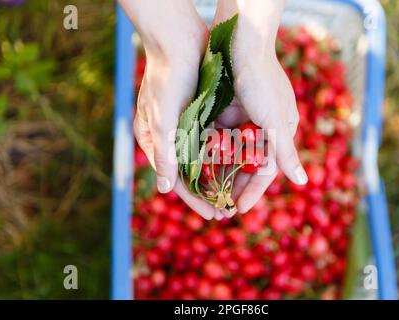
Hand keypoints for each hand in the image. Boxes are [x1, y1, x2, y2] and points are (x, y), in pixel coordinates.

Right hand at [119, 0, 221, 219]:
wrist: (178, 38)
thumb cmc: (166, 77)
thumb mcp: (161, 118)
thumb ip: (164, 153)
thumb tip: (164, 190)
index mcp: (155, 142)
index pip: (177, 181)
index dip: (196, 200)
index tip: (215, 215)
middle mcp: (169, 138)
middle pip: (192, 174)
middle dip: (212, 192)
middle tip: (230, 210)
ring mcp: (185, 126)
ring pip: (205, 160)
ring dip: (221, 174)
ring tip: (239, 190)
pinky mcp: (199, 114)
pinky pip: (213, 140)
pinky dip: (226, 153)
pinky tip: (242, 162)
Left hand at [213, 0, 307, 213]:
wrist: (239, 40)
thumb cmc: (260, 80)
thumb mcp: (275, 120)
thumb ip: (284, 152)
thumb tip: (302, 181)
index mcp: (281, 128)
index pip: (267, 170)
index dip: (253, 191)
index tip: (238, 209)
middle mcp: (263, 124)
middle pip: (247, 162)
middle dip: (234, 182)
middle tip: (220, 203)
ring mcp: (244, 115)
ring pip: (231, 150)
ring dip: (220, 167)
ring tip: (207, 187)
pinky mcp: (227, 106)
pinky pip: (219, 133)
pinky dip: (211, 147)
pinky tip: (198, 161)